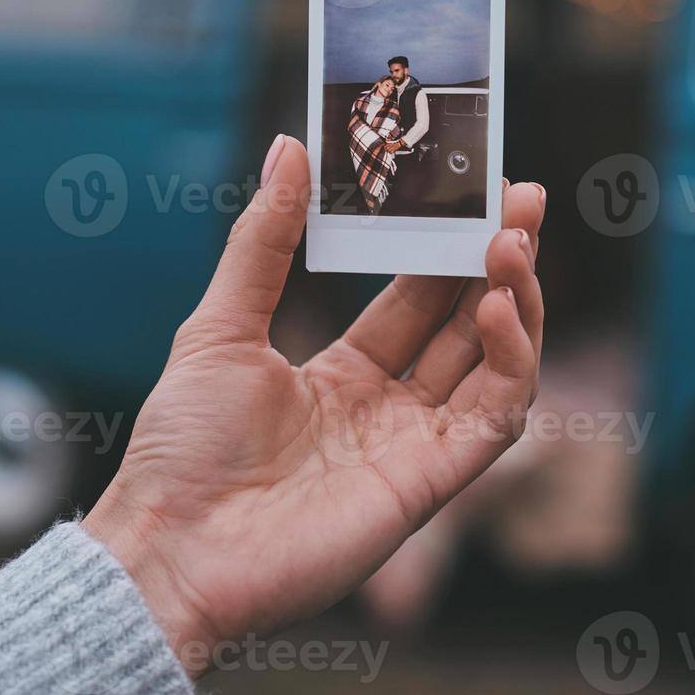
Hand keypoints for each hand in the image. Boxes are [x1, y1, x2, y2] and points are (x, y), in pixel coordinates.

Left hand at [84, 134, 544, 677]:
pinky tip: (495, 306)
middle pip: (465, 321)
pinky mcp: (430, 482)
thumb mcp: (220, 324)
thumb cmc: (183, 447)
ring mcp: (413, 445)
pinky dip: (509, 361)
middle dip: (499, 258)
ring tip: (510, 242)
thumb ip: (265, 240)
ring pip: (496, 364)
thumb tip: (287, 146)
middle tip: (522, 198)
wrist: (172, 547)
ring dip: (514, 300)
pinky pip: (495, 417)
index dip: (449, 245)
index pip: (417, 297)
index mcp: (342, 372)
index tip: (474, 189)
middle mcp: (388, 407)